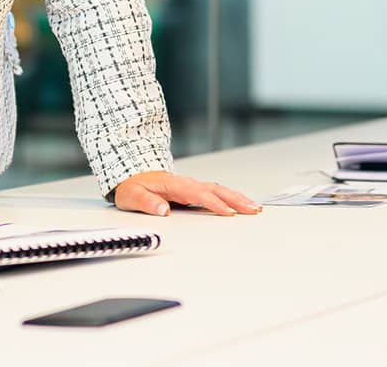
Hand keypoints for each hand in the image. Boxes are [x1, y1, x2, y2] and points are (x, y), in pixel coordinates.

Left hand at [113, 170, 261, 216]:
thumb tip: (163, 210)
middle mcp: (185, 183)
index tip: (228, 212)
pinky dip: (230, 197)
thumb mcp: (132, 195)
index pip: (196, 194)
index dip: (213, 203)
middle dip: (235, 199)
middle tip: (252, 209)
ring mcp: (190, 186)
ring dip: (237, 197)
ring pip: (218, 189)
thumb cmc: (132, 185)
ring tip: (254, 207)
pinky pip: (215, 192)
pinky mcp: (193, 190)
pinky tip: (241, 204)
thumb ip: (147, 202)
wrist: (131, 174)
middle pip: (214, 189)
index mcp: (172, 184)